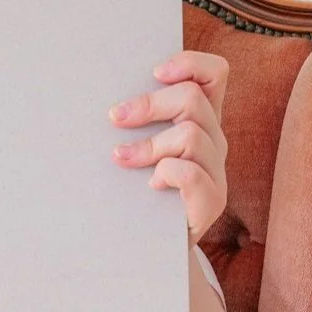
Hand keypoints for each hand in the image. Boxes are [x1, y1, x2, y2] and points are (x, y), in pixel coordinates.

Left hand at [109, 51, 229, 244]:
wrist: (150, 247)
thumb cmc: (137, 189)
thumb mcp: (135, 146)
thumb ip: (132, 119)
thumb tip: (95, 94)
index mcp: (200, 119)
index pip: (214, 74)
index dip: (189, 64)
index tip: (154, 72)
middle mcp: (214, 141)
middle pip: (193, 99)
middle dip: (149, 104)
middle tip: (115, 117)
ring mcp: (217, 172)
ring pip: (190, 135)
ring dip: (149, 145)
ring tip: (122, 158)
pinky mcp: (212, 203)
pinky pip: (190, 173)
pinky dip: (166, 173)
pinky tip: (150, 185)